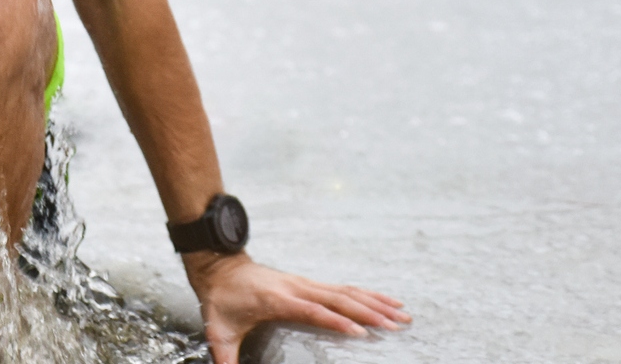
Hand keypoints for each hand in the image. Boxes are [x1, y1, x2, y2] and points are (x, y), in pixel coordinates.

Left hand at [183, 252, 408, 363]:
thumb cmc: (221, 299)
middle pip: (338, 299)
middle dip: (369, 313)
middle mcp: (295, 287)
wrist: (218, 265)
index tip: (361, 333)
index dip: (337, 321)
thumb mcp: (219, 331)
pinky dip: (366, 293)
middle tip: (395, 327)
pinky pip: (342, 287)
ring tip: (402, 314)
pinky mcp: (308, 282)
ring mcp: (304, 283)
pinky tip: (386, 300)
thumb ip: (224, 359)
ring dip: (375, 302)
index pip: (313, 311)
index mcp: (276, 300)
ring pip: (346, 291)